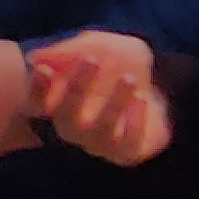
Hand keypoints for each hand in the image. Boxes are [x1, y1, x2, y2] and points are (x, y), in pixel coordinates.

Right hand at [27, 31, 171, 164]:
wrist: (162, 80)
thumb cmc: (119, 63)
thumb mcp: (97, 46)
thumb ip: (69, 51)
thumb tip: (35, 58)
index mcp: (59, 101)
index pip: (36, 102)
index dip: (36, 89)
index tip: (44, 69)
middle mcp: (73, 126)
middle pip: (64, 118)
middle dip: (75, 88)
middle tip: (91, 60)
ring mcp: (99, 143)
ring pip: (96, 132)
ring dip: (111, 104)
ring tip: (128, 79)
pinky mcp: (125, 152)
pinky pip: (125, 145)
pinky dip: (133, 122)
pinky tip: (141, 101)